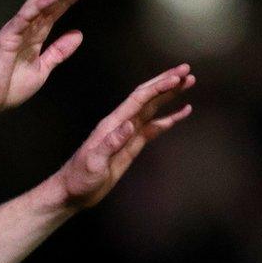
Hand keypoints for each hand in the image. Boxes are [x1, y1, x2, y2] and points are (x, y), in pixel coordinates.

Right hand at [0, 0, 104, 116]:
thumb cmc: (8, 87)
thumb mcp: (43, 68)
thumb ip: (59, 51)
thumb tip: (78, 34)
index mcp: (36, 33)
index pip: (60, 7)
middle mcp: (27, 26)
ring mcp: (17, 29)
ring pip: (41, 0)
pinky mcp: (7, 36)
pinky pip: (25, 16)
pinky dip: (40, 4)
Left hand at [56, 64, 195, 208]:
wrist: (73, 192)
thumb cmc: (79, 178)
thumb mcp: (94, 162)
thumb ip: (111, 143)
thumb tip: (130, 124)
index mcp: (112, 124)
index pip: (138, 100)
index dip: (158, 87)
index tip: (176, 77)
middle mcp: (121, 124)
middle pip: (147, 98)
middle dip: (166, 83)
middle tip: (187, 70)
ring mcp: (127, 134)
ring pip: (152, 109)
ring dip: (169, 96)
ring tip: (188, 83)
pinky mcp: (132, 145)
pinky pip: (154, 128)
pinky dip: (169, 119)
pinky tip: (182, 113)